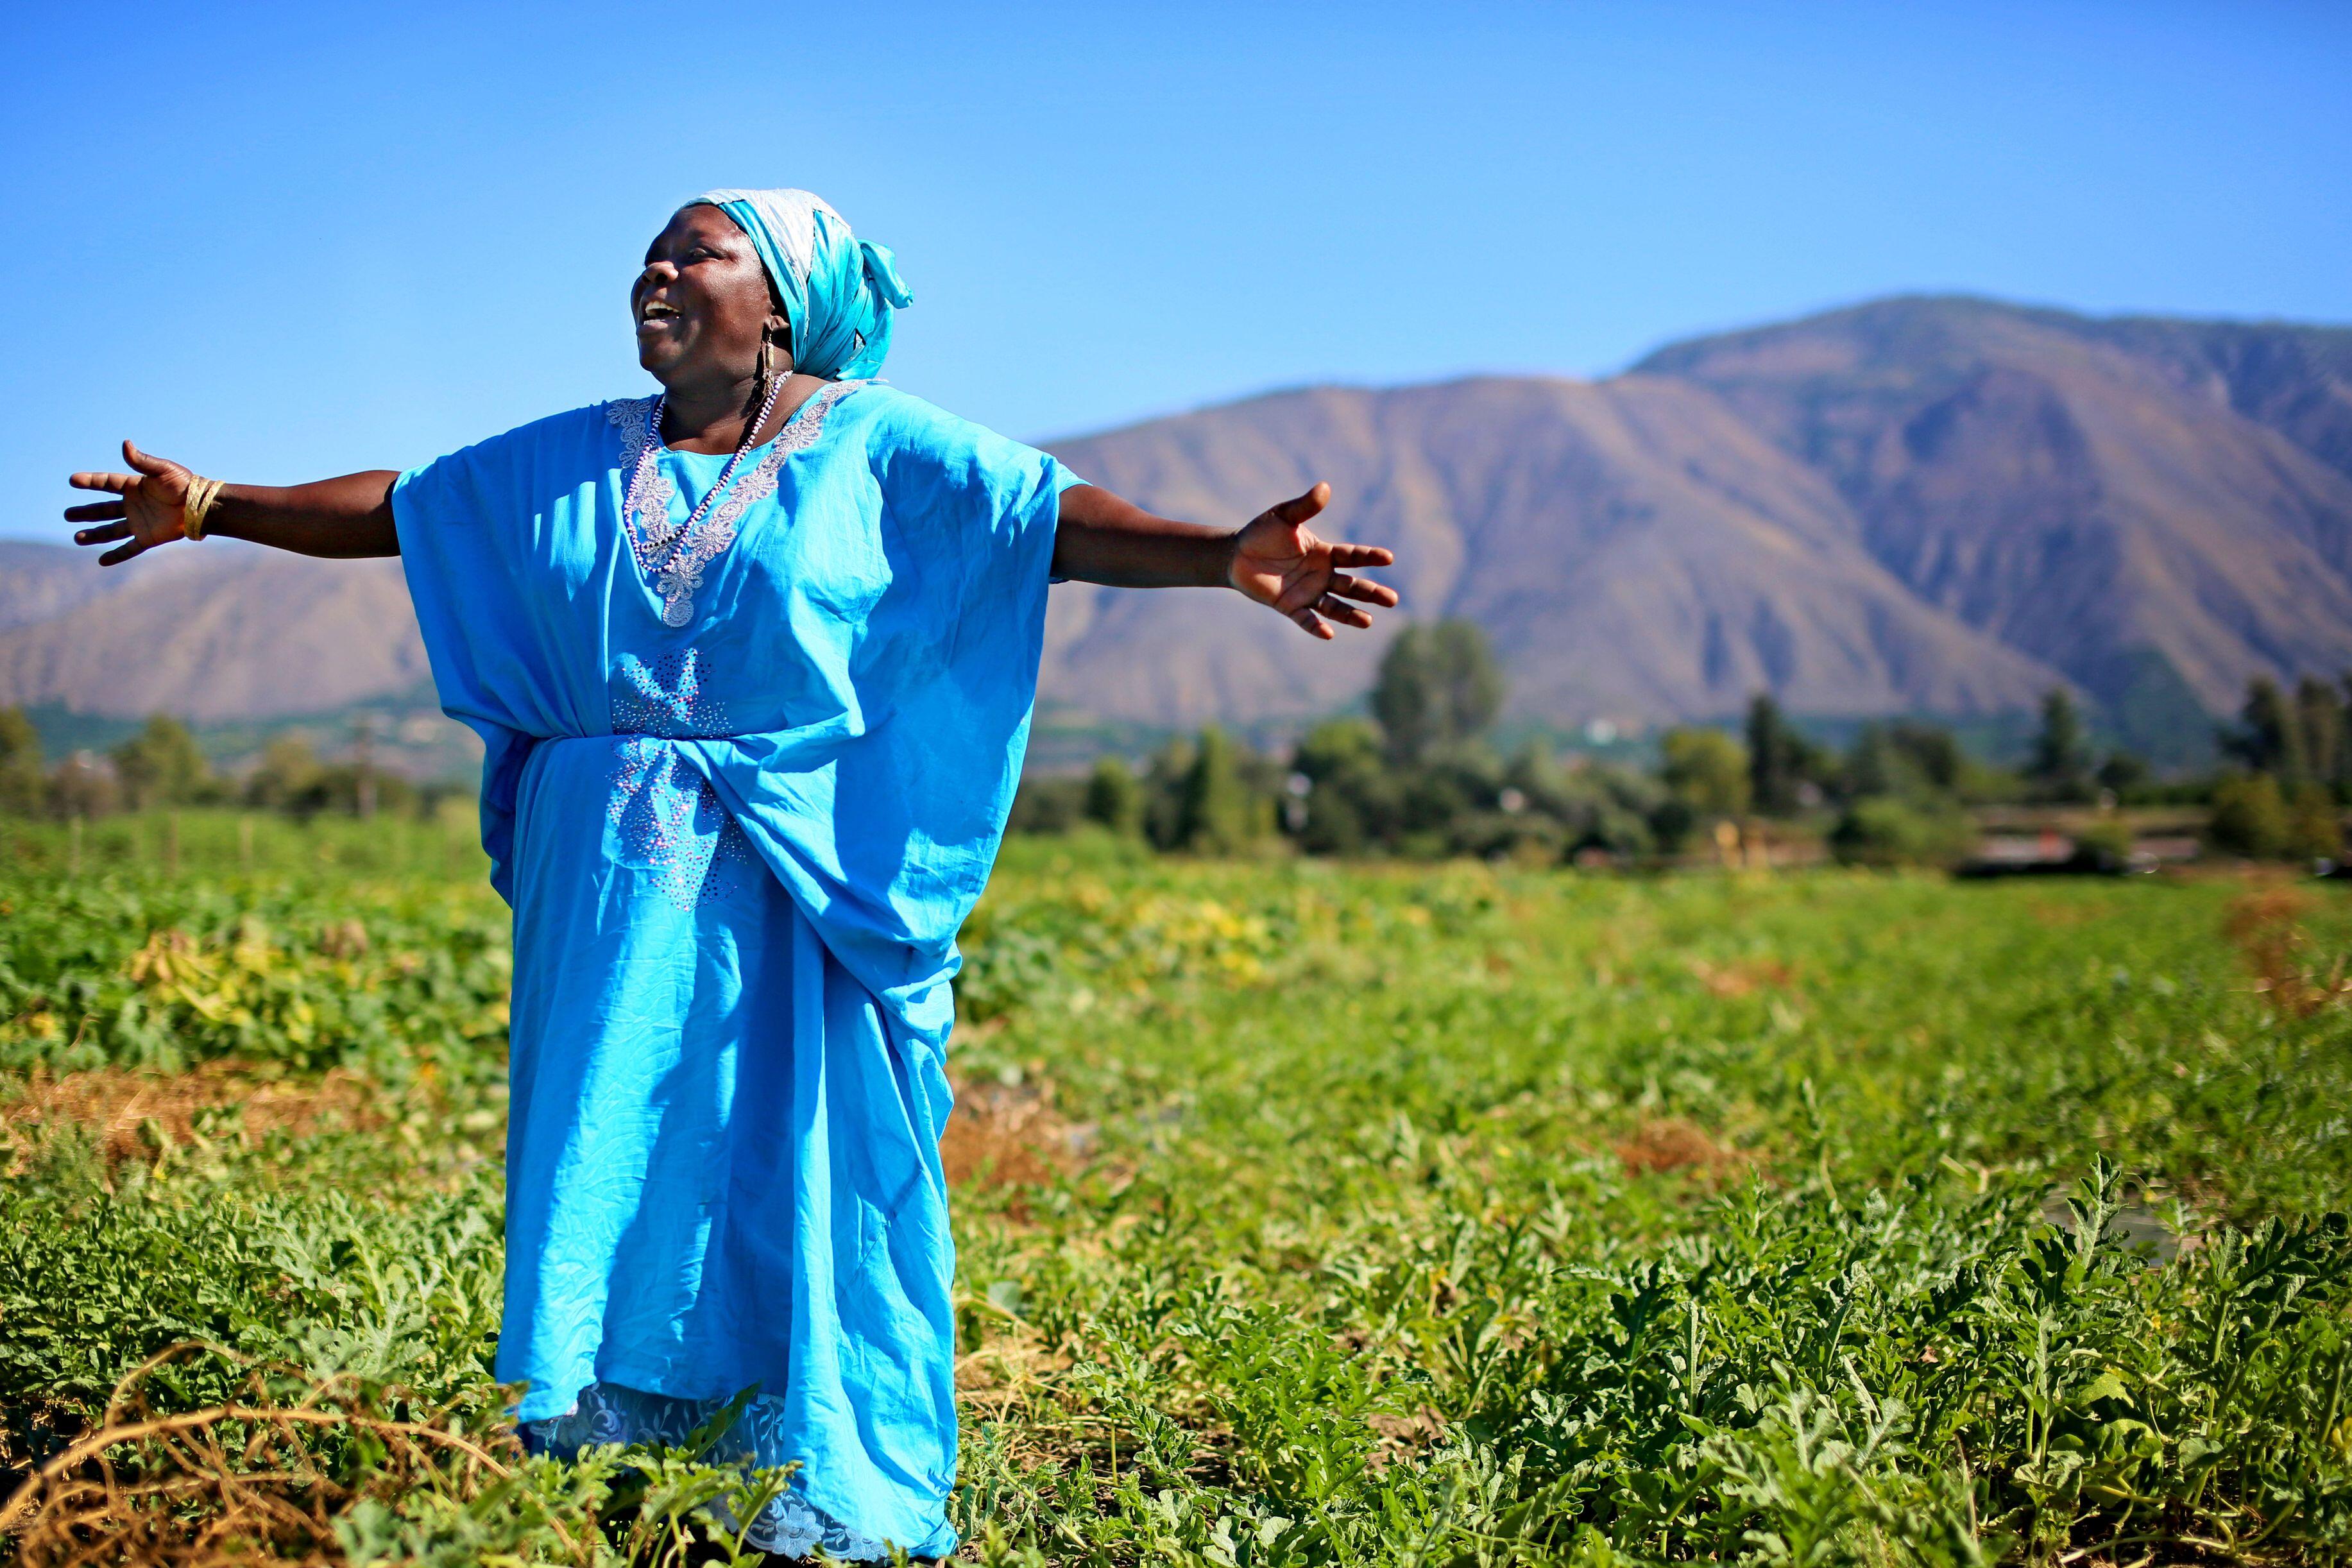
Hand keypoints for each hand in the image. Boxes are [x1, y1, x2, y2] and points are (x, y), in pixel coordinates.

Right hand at [66, 441, 195, 565]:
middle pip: (103, 510)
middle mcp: (133, 505)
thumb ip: (142, 460)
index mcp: (134, 486)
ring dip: (94, 535)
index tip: (72, 480)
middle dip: (85, 513)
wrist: (202, 507)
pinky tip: (101, 561)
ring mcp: (139, 522)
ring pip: (111, 530)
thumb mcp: (162, 470)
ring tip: (77, 538)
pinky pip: (130, 549)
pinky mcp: (149, 538)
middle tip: (67, 515)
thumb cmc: (184, 485)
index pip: (106, 483)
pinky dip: (117, 555)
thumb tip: (125, 444)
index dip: (90, 481)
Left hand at [1227, 482, 1399, 638]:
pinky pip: (1305, 618)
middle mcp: (1321, 576)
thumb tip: (1324, 487)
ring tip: (1367, 621)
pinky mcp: (1289, 606)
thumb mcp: (1284, 516)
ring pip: (1335, 606)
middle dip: (1371, 593)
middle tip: (1392, 600)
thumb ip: (1305, 506)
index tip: (1388, 558)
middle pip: (1351, 586)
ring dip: (1350, 614)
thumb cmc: (1263, 533)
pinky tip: (1328, 633)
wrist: (1237, 554)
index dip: (1370, 556)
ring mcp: (1307, 592)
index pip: (1352, 556)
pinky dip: (1315, 626)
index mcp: (1324, 553)